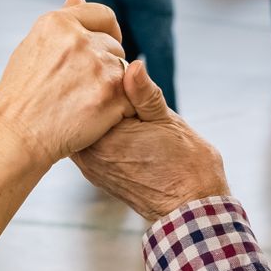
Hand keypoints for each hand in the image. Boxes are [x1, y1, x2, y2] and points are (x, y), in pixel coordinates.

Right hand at [0, 0, 134, 169]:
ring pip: (124, 71)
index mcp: (57, 23)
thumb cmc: (19, 96)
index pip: (102, 14)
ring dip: (113, 87)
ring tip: (83, 104)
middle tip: (81, 89)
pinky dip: (119, 109)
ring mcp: (97, 66)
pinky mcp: (111, 94)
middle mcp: (79, 39)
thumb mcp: (32, 48)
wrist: (15, 137)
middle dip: (105, 64)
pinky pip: (131, 97)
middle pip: (115, 46)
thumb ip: (62, 24)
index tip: (104, 46)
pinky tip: (94, 118)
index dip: (107, 31)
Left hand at [75, 61, 230, 224]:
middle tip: (104, 73)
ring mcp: (92, 169)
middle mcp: (89, 157)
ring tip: (113, 96)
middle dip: (91, 95)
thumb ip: (144, 92)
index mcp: (101, 140)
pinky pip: (92, 145)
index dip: (94, 78)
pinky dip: (100, 131)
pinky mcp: (99, 176)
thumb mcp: (165, 119)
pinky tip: (117, 122)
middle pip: (78, 114)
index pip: (84, 98)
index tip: (106, 65)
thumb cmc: (185, 163)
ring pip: (84, 129)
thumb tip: (133, 66)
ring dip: (95, 113)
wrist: (192, 205)